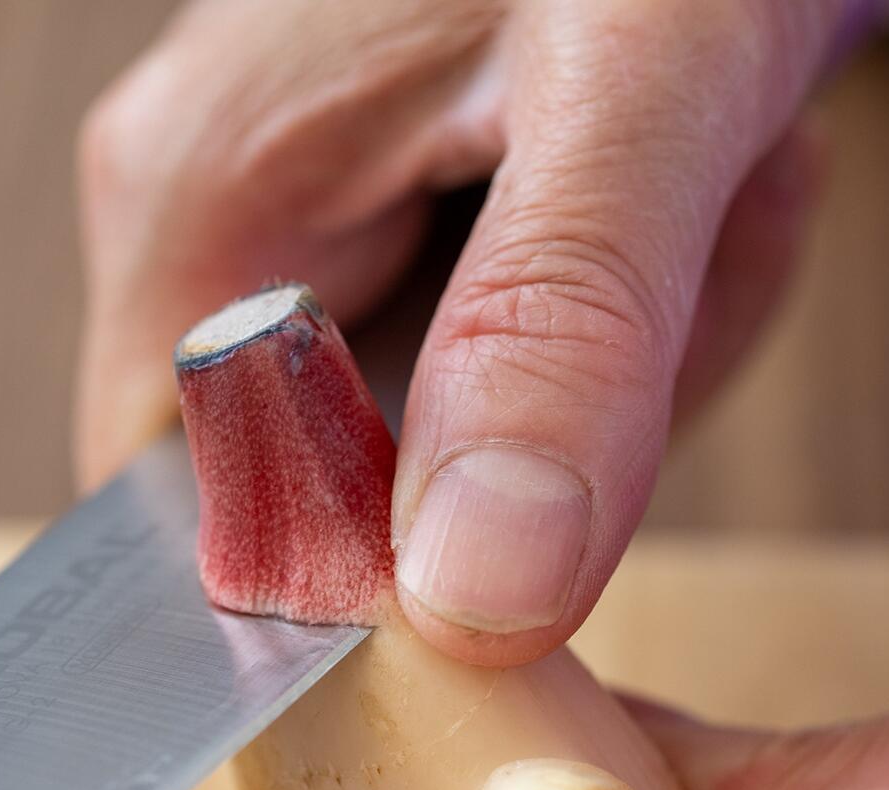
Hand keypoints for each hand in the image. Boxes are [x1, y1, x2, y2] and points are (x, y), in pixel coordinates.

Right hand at [76, 0, 847, 664]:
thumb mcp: (641, 94)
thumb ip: (557, 338)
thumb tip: (470, 596)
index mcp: (203, 201)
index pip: (185, 527)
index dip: (346, 594)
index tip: (519, 555)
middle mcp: (210, 202)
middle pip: (333, 486)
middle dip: (538, 443)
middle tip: (680, 280)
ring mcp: (295, 190)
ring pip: (431, 424)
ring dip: (604, 367)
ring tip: (702, 207)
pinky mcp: (386, 184)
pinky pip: (484, 342)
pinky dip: (608, 311)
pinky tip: (684, 197)